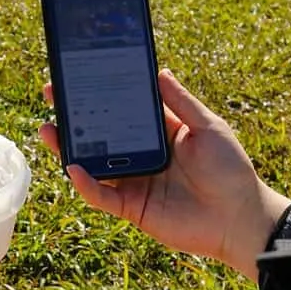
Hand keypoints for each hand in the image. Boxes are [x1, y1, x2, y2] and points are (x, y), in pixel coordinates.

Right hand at [39, 70, 290, 280]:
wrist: (241, 218)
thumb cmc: (231, 171)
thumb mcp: (209, 128)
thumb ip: (181, 102)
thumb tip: (159, 71)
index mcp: (158, 133)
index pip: (122, 110)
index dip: (101, 94)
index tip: (81, 75)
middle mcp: (140, 156)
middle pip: (99, 134)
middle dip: (73, 116)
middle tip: (53, 93)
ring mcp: (133, 182)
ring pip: (92, 163)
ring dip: (67, 148)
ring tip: (48, 129)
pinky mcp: (131, 208)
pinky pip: (101, 195)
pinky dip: (86, 183)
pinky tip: (74, 167)